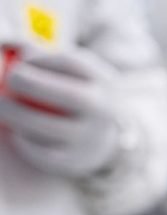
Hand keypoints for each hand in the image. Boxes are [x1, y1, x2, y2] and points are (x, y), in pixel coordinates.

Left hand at [0, 46, 121, 177]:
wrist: (102, 139)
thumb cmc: (75, 95)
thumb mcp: (71, 74)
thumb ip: (42, 59)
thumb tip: (5, 49)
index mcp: (105, 84)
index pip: (73, 65)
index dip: (42, 59)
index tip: (24, 61)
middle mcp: (103, 112)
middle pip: (69, 95)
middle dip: (31, 84)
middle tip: (11, 80)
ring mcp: (90, 138)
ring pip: (48, 126)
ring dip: (16, 114)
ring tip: (2, 107)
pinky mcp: (74, 161)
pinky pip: (41, 152)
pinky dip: (23, 140)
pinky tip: (16, 132)